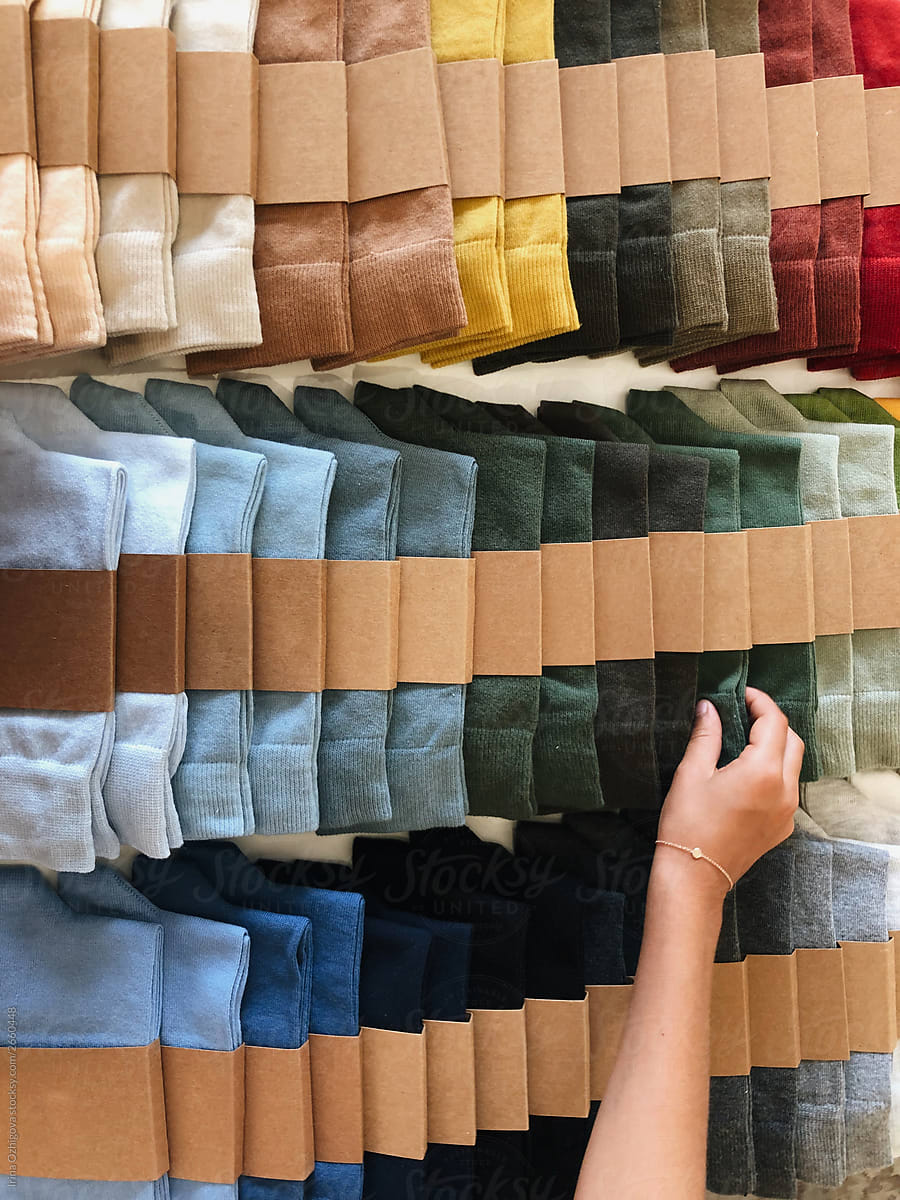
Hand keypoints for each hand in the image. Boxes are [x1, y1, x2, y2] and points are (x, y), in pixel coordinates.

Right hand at [656, 688, 802, 899]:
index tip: (742, 694)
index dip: (760, 702)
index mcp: (764, 771)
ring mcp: (787, 812)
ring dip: (776, 747)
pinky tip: (748, 773)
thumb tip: (709, 707)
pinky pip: (787, 789)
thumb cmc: (687, 824)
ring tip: (746, 740)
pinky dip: (775, 772)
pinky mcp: (782, 827)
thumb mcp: (692, 773)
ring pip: (794, 765)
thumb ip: (706, 735)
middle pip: (792, 740)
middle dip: (772, 722)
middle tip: (744, 713)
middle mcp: (784, 790)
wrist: (694, 876)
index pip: (775, 722)